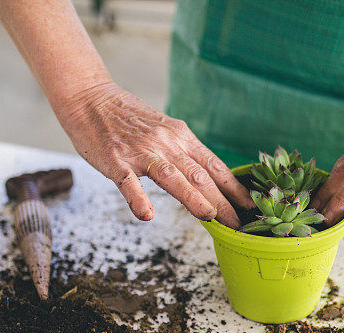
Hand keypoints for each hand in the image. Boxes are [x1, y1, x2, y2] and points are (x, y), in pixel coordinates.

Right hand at [60, 81, 251, 227]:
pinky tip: (146, 214)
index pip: (215, 166)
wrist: (91, 97)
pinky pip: (128, 182)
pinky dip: (138, 198)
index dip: (234, 188)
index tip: (252, 207)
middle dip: (222, 202)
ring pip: (172, 176)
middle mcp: (167, 143)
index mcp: (182, 137)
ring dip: (192, 197)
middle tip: (239, 225)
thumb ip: (184, 153)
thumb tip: (209, 180)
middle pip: (200, 176)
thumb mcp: (166, 130)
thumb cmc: (128, 119)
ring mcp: (141, 152)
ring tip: (210, 216)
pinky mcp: (115, 160)